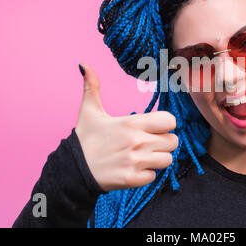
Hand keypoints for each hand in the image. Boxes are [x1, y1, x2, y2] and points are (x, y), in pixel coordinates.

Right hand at [75, 64, 177, 191]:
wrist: (72, 170)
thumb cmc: (85, 140)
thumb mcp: (89, 112)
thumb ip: (92, 87)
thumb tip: (84, 65)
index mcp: (132, 123)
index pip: (170, 121)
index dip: (165, 124)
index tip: (155, 127)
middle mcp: (138, 142)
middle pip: (173, 141)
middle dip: (164, 142)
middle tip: (149, 143)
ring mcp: (136, 162)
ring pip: (167, 160)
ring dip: (158, 158)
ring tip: (143, 156)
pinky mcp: (132, 179)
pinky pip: (154, 176)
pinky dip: (146, 174)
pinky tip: (134, 169)